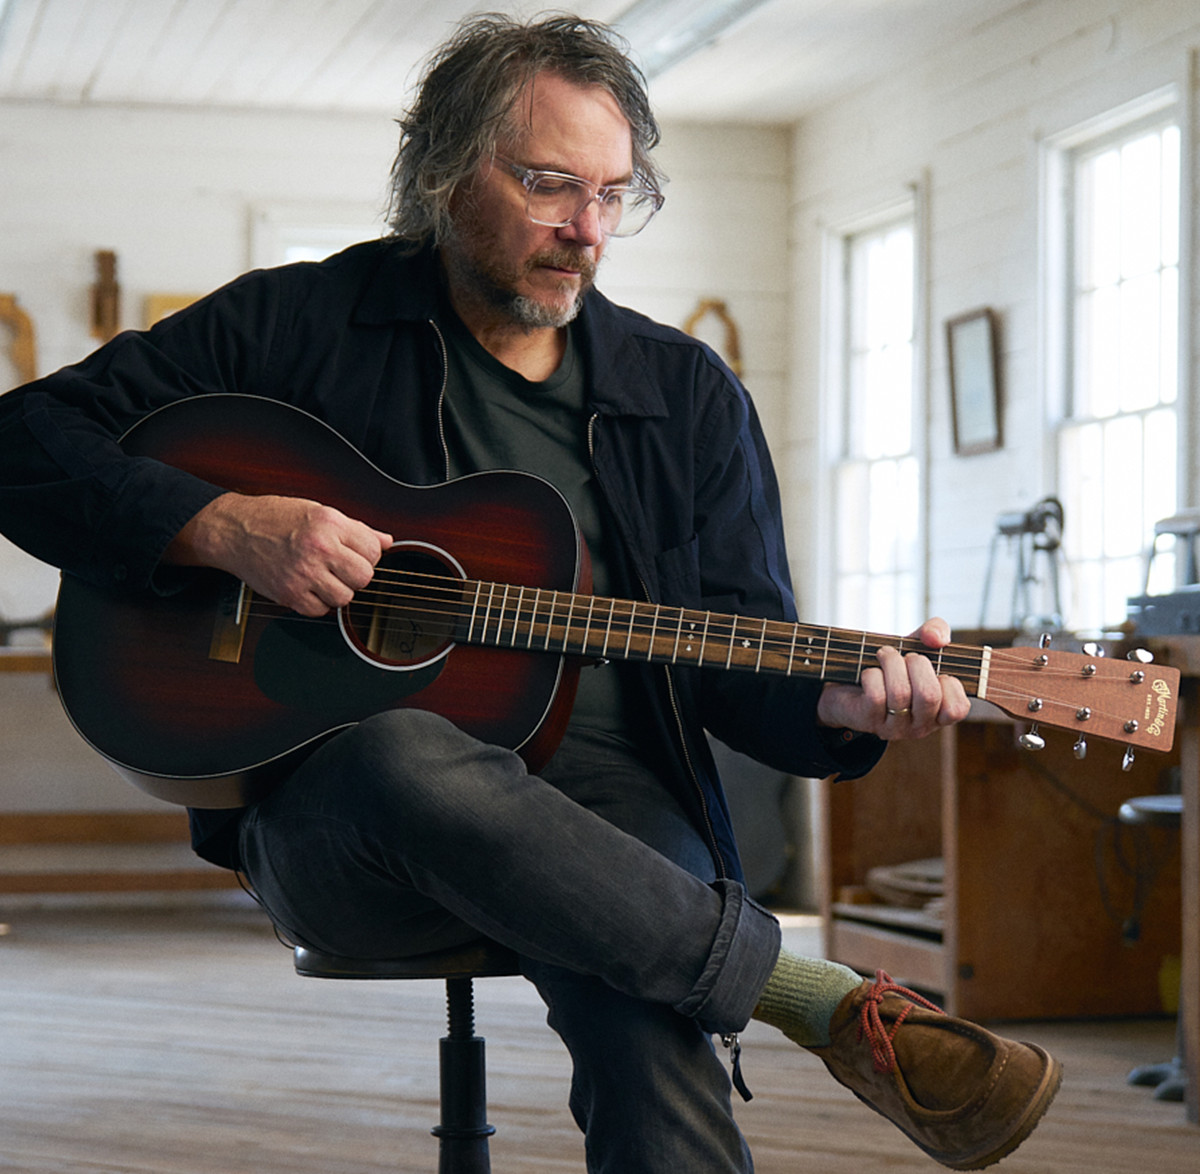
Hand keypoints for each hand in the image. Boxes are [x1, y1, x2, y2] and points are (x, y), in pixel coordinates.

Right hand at [166, 492, 392, 616]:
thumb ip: (357, 529)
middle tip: (341, 567)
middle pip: (364, 577)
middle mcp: (318, 548)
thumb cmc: (276, 518)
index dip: (368, 554)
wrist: (233, 530)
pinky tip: (308, 586)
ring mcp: (303, 573)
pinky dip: (318, 603)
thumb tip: (387, 541)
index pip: (374, 550)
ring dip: (338, 590)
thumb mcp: (320, 512)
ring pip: (345, 597)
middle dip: (356, 574)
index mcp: (329, 524)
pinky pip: (320, 611)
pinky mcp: (289, 594)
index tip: (356, 554)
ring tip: (323, 576)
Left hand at [816, 617, 969, 740]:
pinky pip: (876, 695)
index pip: (957, 708)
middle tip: (906, 657)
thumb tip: (937, 639)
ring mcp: (894, 727)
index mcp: (939, 712)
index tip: (937, 670)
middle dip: (917, 664)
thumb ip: (936, 632)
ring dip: (891, 663)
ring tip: (885, 654)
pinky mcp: (869, 721)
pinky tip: (870, 672)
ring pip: (900, 693)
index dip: (949, 683)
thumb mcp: (918, 644)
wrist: (848, 681)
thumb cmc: (892, 666)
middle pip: (928, 695)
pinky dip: (872, 674)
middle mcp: (920, 726)